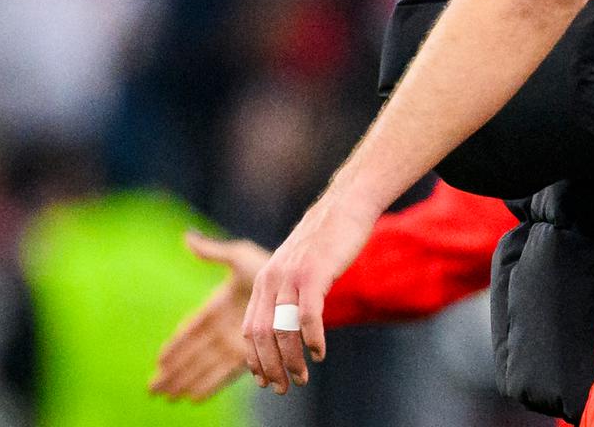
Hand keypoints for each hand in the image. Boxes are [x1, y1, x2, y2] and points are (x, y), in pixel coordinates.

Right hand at [149, 232, 268, 400]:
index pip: (191, 330)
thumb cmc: (272, 266)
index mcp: (217, 308)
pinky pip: (228, 371)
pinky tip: (194, 397)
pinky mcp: (253, 351)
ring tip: (168, 397)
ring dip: (188, 381)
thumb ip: (214, 253)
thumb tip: (187, 237)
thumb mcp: (241, 258)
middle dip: (174, 370)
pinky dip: (211, 384)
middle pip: (194, 354)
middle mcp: (224, 328)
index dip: (175, 344)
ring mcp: (238, 342)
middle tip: (151, 389)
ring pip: (207, 366)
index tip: (158, 359)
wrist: (301, 281)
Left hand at [241, 198, 376, 393]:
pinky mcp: (314, 273)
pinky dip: (311, 339)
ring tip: (302, 377)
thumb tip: (286, 322)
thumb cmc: (325, 239)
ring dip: (291, 360)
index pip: (249, 329)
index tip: (264, 380)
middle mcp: (271, 279)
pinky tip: (318, 353)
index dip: (254, 359)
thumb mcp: (296, 264)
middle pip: (261, 334)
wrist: (344, 206)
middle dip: (270, 367)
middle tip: (283, 388)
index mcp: (263, 280)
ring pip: (283, 329)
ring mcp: (292, 276)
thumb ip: (286, 290)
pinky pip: (307, 315)